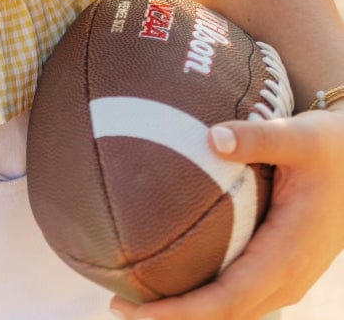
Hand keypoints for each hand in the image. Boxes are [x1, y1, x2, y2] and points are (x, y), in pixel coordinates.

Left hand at [108, 108, 343, 319]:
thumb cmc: (332, 149)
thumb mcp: (301, 136)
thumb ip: (257, 137)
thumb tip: (212, 137)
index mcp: (287, 255)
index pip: (227, 300)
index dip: (183, 313)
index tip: (139, 312)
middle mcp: (286, 279)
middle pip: (224, 317)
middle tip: (116, 302)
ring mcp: (285, 280)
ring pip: (231, 312)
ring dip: (187, 313)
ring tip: (131, 298)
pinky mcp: (280, 271)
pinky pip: (238, 296)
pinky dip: (204, 298)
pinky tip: (170, 276)